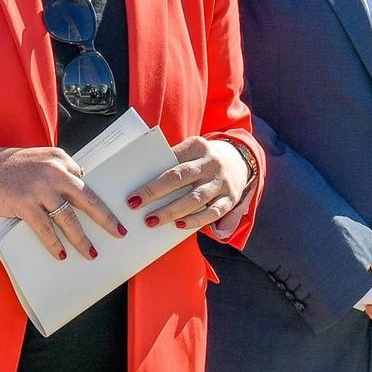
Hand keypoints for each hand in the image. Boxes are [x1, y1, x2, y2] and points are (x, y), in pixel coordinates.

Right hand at [0, 142, 124, 261]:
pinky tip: (61, 254)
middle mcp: (53, 171)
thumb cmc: (9, 167)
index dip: (101, 199)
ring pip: (68, 218)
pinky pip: (45, 228)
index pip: (86, 181)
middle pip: (87, 198)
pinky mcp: (23, 203)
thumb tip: (80, 192)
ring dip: (81, 239)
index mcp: (59, 158)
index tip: (114, 214)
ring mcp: (38, 187)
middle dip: (106, 219)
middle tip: (119, 232)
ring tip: (90, 253)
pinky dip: (55, 244)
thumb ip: (58, 171)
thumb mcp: (38, 159)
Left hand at [126, 136, 249, 234]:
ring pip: (195, 198)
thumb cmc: (202, 159)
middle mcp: (210, 163)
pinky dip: (196, 220)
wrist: (239, 160)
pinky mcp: (231, 198)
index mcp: (197, 146)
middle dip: (155, 192)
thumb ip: (172, 162)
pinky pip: (213, 212)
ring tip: (152, 220)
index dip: (151, 177)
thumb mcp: (191, 151)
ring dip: (172, 211)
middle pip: (179, 178)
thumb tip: (142, 181)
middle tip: (135, 204)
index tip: (132, 192)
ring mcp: (221, 181)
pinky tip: (179, 225)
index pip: (170, 160)